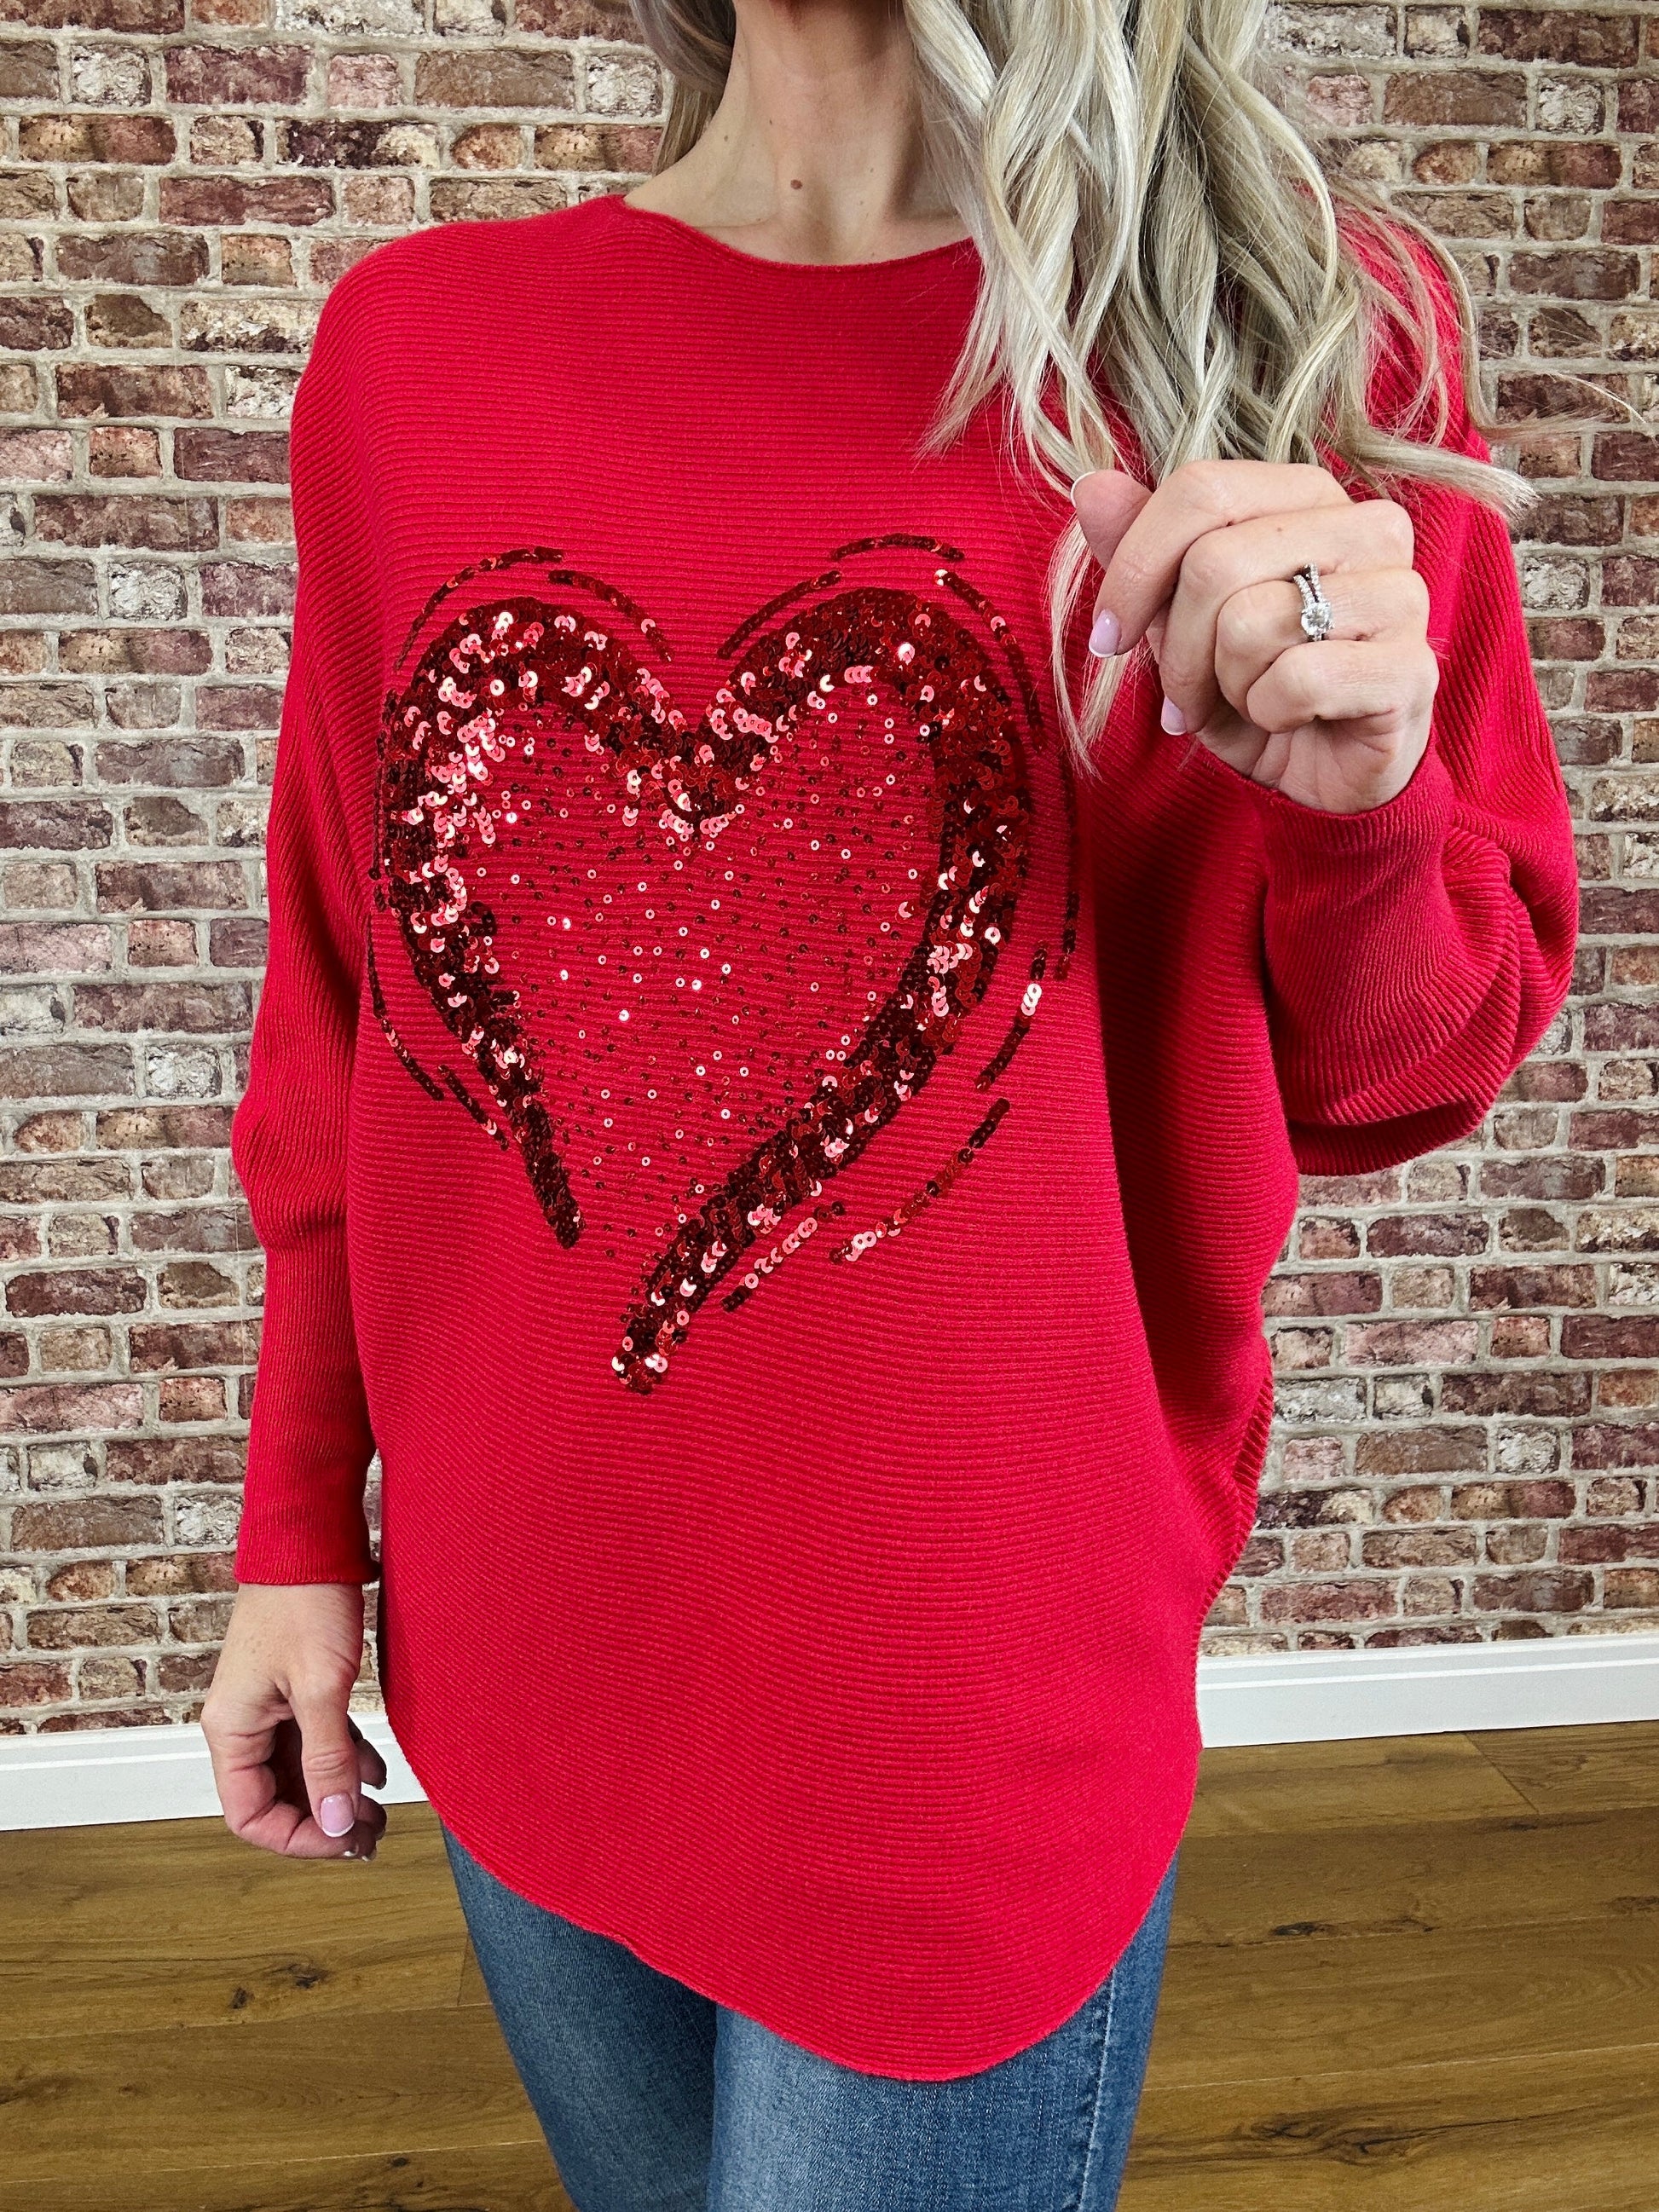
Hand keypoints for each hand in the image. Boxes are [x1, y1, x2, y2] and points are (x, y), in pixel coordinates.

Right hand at [202, 1581, 388, 1859]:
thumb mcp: (321, 1687)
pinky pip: (312, 1741)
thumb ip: (328, 1758)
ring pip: (297, 1772)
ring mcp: (267, 1706)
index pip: (251, 1816)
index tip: (347, 1841)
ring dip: (336, 1795)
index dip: (299, 1838)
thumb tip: (337, 1825)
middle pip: (275, 1799)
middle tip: (373, 1838)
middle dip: (323, 1822)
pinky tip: (376, 1771)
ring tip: (380, 1815)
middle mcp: (242, 1724)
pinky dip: (342, 1760)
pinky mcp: (292, 1688)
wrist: (310, 1538)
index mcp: (231, 1729)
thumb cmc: (306, 1601)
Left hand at [1072, 460, 1438, 814]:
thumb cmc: (1255, 686)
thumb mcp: (1181, 623)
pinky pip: (1295, 680)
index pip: (1201, 490)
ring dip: (1225, 686)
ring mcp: (1400, 594)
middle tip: (1187, 696)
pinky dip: (1269, 715)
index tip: (1109, 637)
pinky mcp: (1411, 667)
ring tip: (1249, 701)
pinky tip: (1289, 721)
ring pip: (1250, 622)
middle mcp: (1367, 527)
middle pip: (1214, 562)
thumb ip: (1142, 553)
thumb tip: (1091, 487)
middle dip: (1177, 650)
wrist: (1326, 772)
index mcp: (1308, 496)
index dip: (1134, 568)